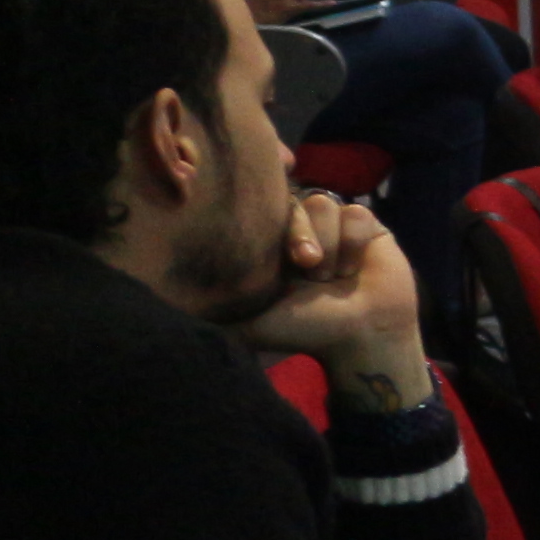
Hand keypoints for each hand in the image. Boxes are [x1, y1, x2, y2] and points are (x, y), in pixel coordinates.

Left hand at [235, 195, 430, 409]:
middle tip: (311, 267)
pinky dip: (355, 243)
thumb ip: (214, 313)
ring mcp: (335, 227)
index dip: (276, 224)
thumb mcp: (250, 324)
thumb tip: (170, 307)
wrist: (362, 336)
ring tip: (336, 278)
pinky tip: (356, 268)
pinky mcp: (368, 227)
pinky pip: (357, 213)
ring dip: (333, 245)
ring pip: (327, 203)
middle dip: (305, 236)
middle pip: (298, 202)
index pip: (265, 209)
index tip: (287, 258)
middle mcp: (303, 232)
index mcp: (272, 247)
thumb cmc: (307, 330)